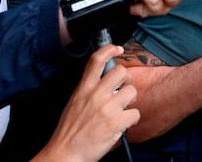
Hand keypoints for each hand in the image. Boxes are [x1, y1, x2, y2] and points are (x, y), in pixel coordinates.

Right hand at [33, 45, 138, 161]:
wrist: (66, 153)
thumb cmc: (70, 131)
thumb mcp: (74, 102)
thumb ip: (89, 89)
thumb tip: (105, 80)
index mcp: (84, 88)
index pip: (97, 60)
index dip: (109, 49)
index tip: (118, 49)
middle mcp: (96, 94)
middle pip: (122, 72)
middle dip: (125, 81)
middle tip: (120, 92)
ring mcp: (107, 107)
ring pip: (132, 91)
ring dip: (129, 101)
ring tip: (120, 111)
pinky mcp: (116, 122)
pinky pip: (135, 113)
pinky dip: (131, 120)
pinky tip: (122, 124)